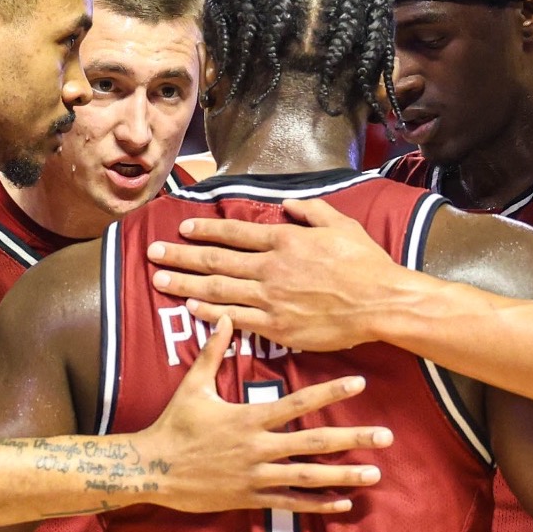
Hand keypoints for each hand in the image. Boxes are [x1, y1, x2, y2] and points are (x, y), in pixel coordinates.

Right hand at [136, 317, 391, 514]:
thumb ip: (212, 352)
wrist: (152, 469)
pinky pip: (289, 502)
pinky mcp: (250, 497)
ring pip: (308, 476)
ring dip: (344, 475)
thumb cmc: (174, 425)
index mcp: (249, 418)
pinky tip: (343, 504)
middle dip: (353, 439)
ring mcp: (256, 475)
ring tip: (374, 473)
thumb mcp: (193, 386)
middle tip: (386, 436)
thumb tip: (223, 317)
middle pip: (314, 443)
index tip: (360, 382)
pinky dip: (317, 504)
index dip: (331, 392)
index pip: (298, 403)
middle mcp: (259, 447)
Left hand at [148, 198, 409, 351]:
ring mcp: (270, 298)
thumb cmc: (365, 264)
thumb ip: (311, 211)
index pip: (234, 232)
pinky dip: (210, 312)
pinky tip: (190, 307)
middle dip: (180, 255)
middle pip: (215, 259)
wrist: (380, 302)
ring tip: (159, 279)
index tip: (182, 227)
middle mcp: (270, 267)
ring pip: (218, 288)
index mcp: (284, 240)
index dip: (205, 229)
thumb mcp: (341, 224)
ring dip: (184, 282)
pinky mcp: (277, 326)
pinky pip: (235, 318)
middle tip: (152, 252)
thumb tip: (288, 205)